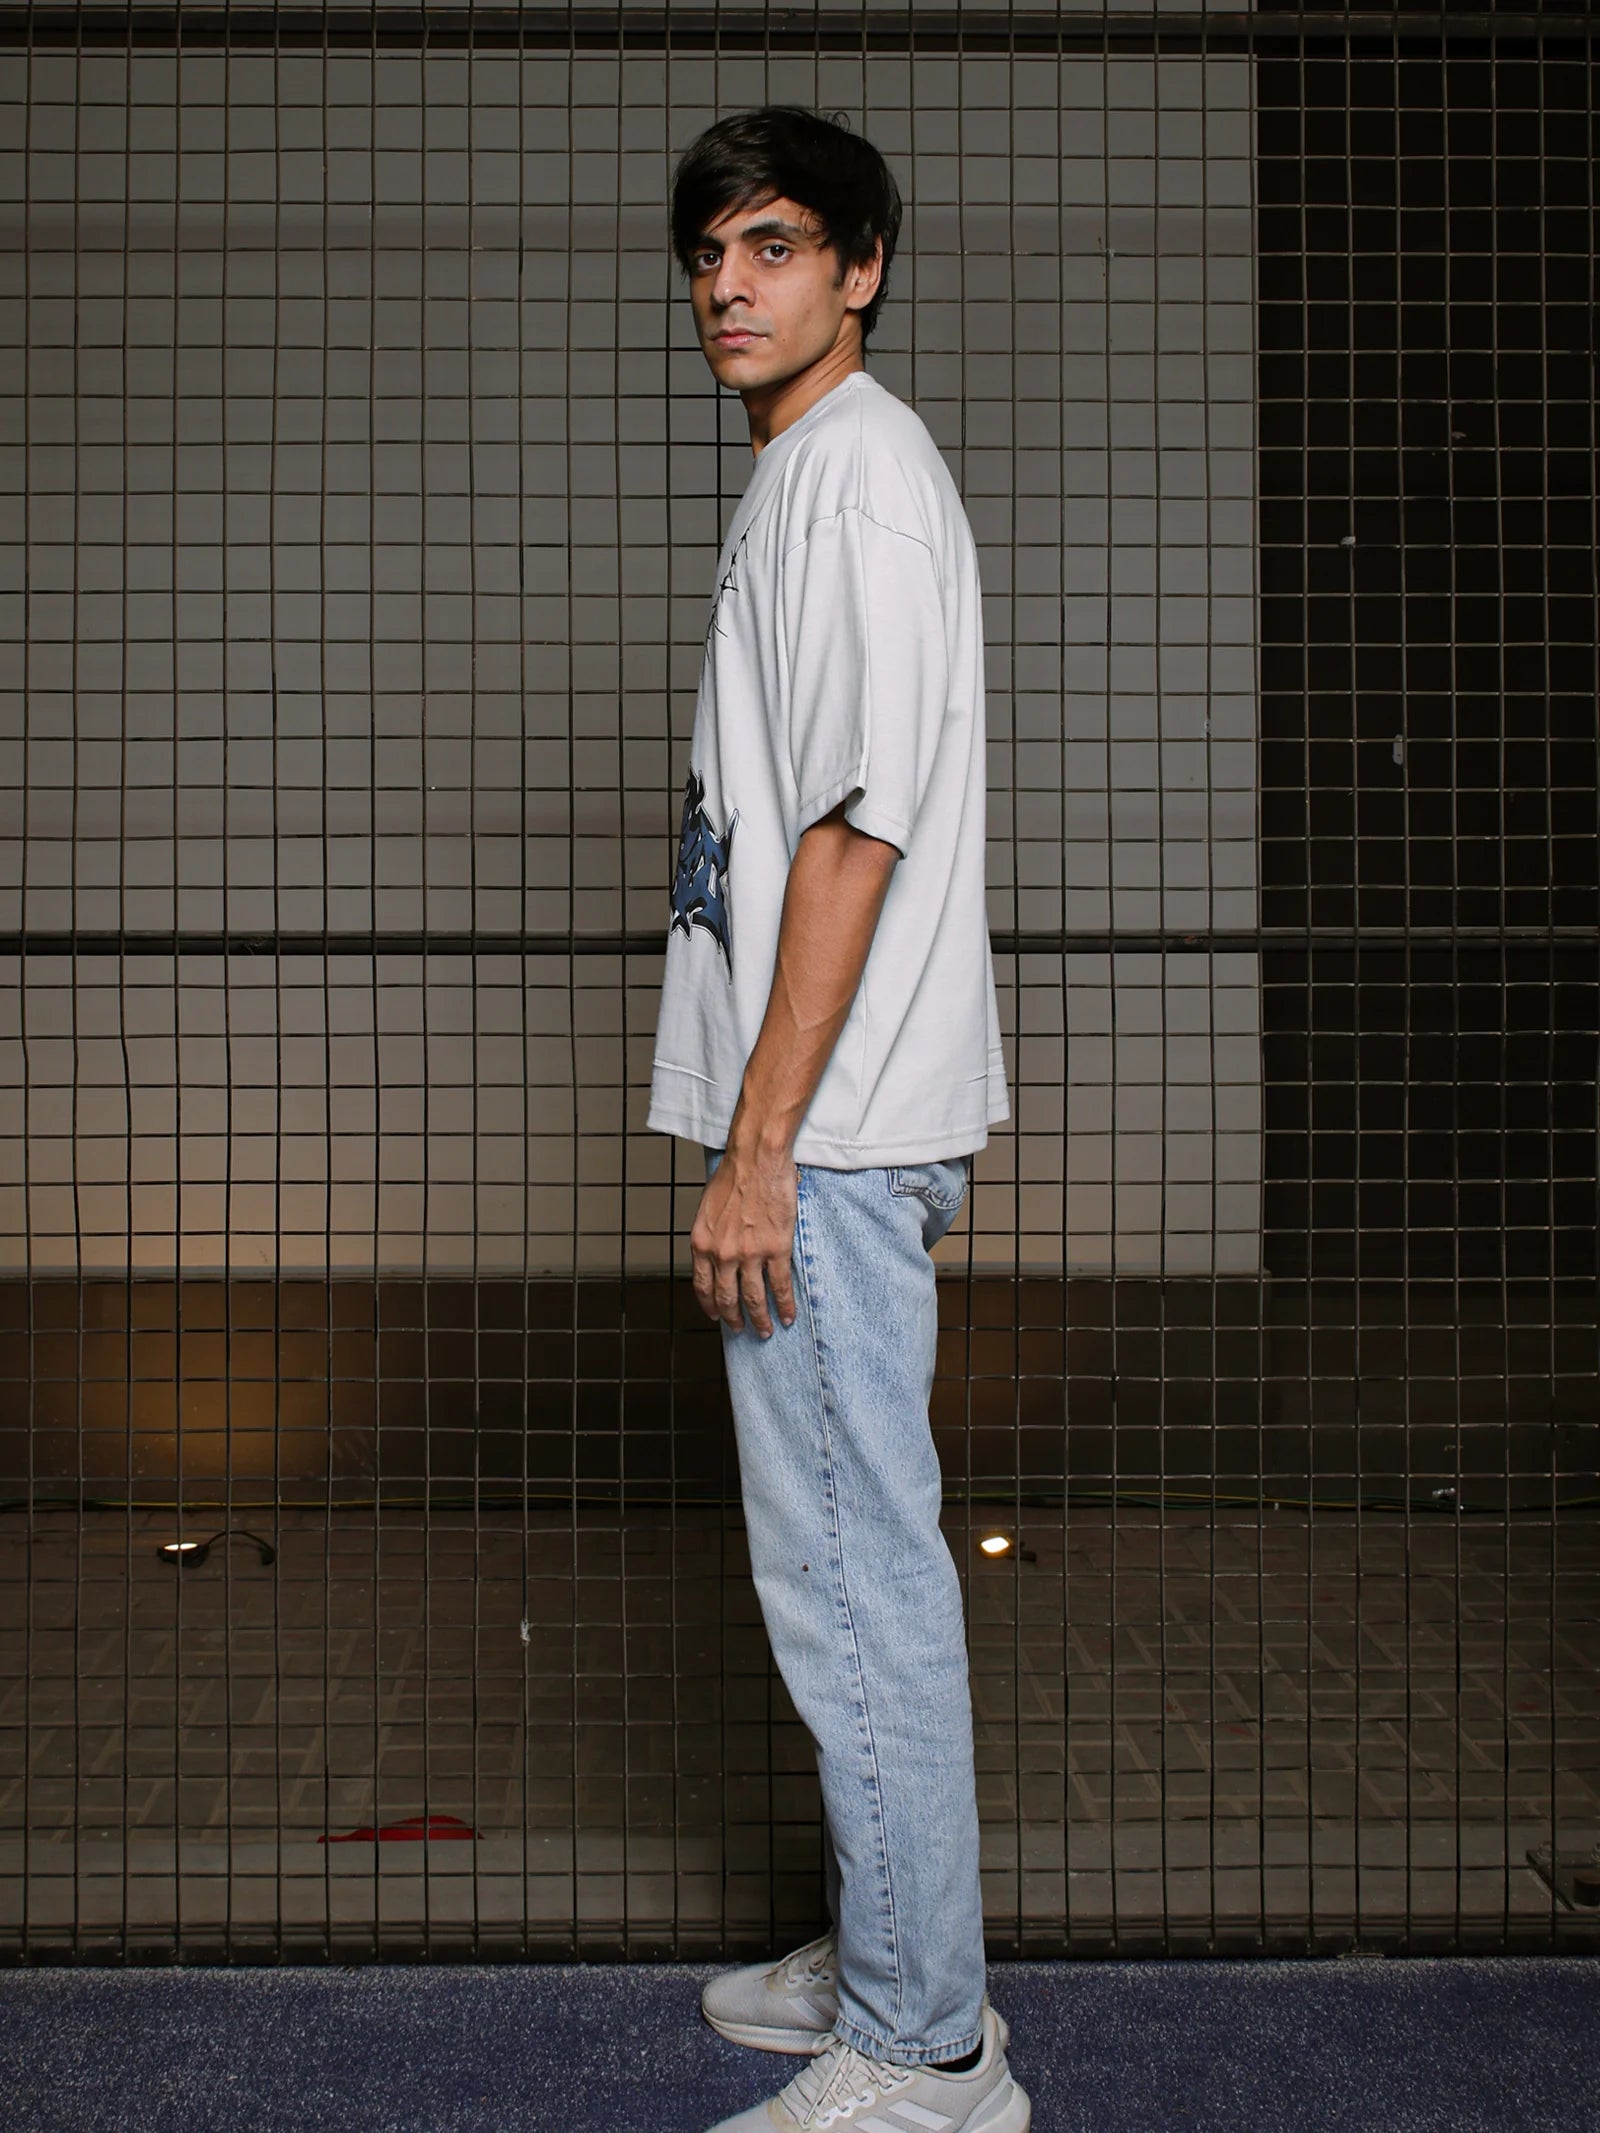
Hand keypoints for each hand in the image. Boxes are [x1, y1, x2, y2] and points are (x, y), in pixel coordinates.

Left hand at [690, 1144, 798, 1337]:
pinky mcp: (776, 1249)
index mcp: (702, 1244)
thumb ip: (711, 1236)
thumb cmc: (732, 1176)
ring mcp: (750, 1254)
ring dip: (760, 1319)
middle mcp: (722, 1254)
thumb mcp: (707, 1210)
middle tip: (741, 1329)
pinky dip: (785, 1304)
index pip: (702, 1286)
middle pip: (727, 1298)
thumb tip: (717, 1255)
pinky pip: (780, 1286)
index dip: (710, 1305)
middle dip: (735, 1319)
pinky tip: (788, 1315)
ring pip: (754, 1299)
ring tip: (766, 1330)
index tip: (716, 1315)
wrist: (755, 1159)